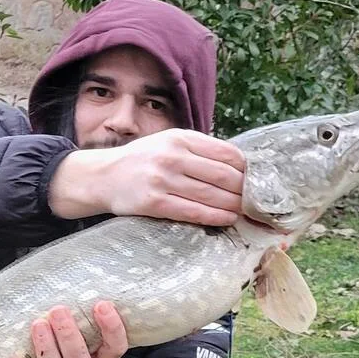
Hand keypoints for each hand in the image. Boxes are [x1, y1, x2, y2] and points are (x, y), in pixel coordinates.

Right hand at [47, 128, 245, 226]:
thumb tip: (239, 167)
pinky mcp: (154, 203)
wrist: (102, 177)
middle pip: (224, 176)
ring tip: (244, 213)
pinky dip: (215, 217)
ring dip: (234, 207)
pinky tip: (226, 219)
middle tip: (256, 203)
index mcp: (181, 138)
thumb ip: (199, 151)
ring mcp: (163, 179)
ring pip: (212, 196)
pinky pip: (193, 212)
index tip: (256, 181)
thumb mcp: (168, 143)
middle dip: (244, 192)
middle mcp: (172, 155)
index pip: (227, 153)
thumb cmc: (142, 161)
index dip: (247, 170)